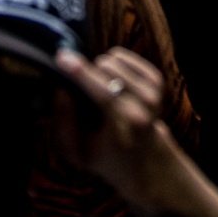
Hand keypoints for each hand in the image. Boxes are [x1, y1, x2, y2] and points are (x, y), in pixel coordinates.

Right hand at [53, 47, 165, 194]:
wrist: (142, 160)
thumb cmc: (102, 155)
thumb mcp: (75, 153)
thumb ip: (63, 126)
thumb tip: (61, 90)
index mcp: (124, 129)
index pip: (103, 94)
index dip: (81, 74)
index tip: (61, 58)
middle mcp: (144, 108)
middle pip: (106, 69)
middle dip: (86, 73)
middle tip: (81, 91)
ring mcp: (153, 93)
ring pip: (112, 59)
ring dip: (99, 71)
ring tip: (100, 94)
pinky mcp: (156, 80)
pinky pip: (121, 55)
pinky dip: (111, 65)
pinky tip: (112, 85)